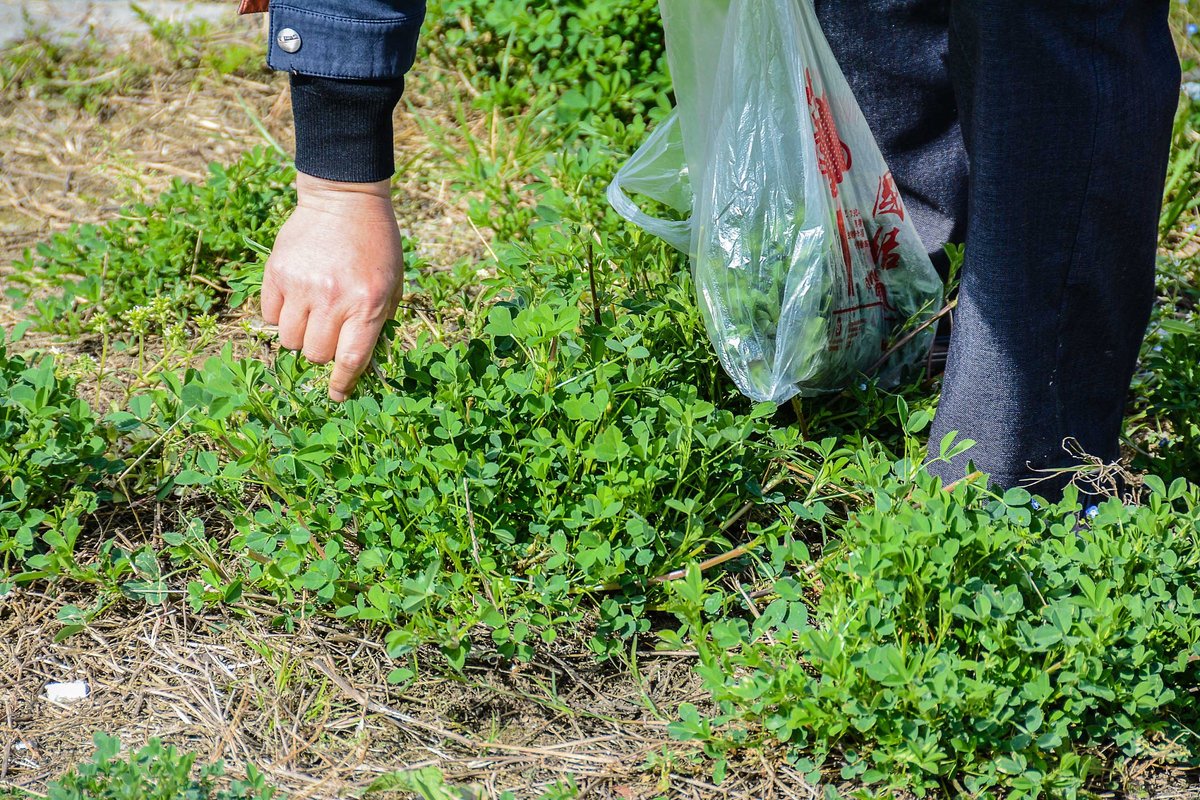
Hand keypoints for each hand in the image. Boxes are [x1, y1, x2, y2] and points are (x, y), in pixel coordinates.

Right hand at [261, 173, 403, 401]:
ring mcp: (302, 286)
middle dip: (321, 354)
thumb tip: (361, 363)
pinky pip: (269, 316)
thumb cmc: (376, 245)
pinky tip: (294, 299)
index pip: (351, 360)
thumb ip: (379, 322)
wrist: (345, 199)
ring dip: (300, 336)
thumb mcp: (392, 284)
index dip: (342, 384)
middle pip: (315, 354)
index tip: (337, 395)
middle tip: (327, 336)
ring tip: (311, 315)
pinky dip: (280, 317)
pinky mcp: (277, 273)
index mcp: (367, 304)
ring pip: (290, 340)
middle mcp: (333, 299)